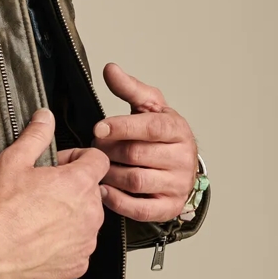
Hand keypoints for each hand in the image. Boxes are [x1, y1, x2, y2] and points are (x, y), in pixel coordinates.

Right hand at [0, 109, 109, 278]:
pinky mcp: (78, 264)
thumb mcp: (14, 160)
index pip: (98, 160)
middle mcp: (90, 212)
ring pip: (87, 220)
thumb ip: (36, 135)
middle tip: (43, 192)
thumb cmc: (0, 207)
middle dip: (73, 188)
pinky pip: (78, 248)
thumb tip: (45, 117)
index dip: (79, 159)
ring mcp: (86, 241)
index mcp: (78, 183)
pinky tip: (41, 240)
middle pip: (92, 191)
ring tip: (39, 218)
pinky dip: (65, 244)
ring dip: (71, 217)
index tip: (60, 166)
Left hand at [78, 63, 197, 222]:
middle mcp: (182, 158)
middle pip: (136, 155)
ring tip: (99, 166)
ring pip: (135, 181)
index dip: (122, 127)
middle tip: (95, 147)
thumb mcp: (149, 107)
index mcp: (177, 130)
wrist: (181, 166)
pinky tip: (104, 189)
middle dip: (109, 151)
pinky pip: (139, 209)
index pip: (150, 127)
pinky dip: (117, 200)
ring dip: (109, 174)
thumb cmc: (162, 136)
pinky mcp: (168, 207)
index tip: (98, 128)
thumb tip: (110, 69)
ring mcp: (177, 184)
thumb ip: (130, 89)